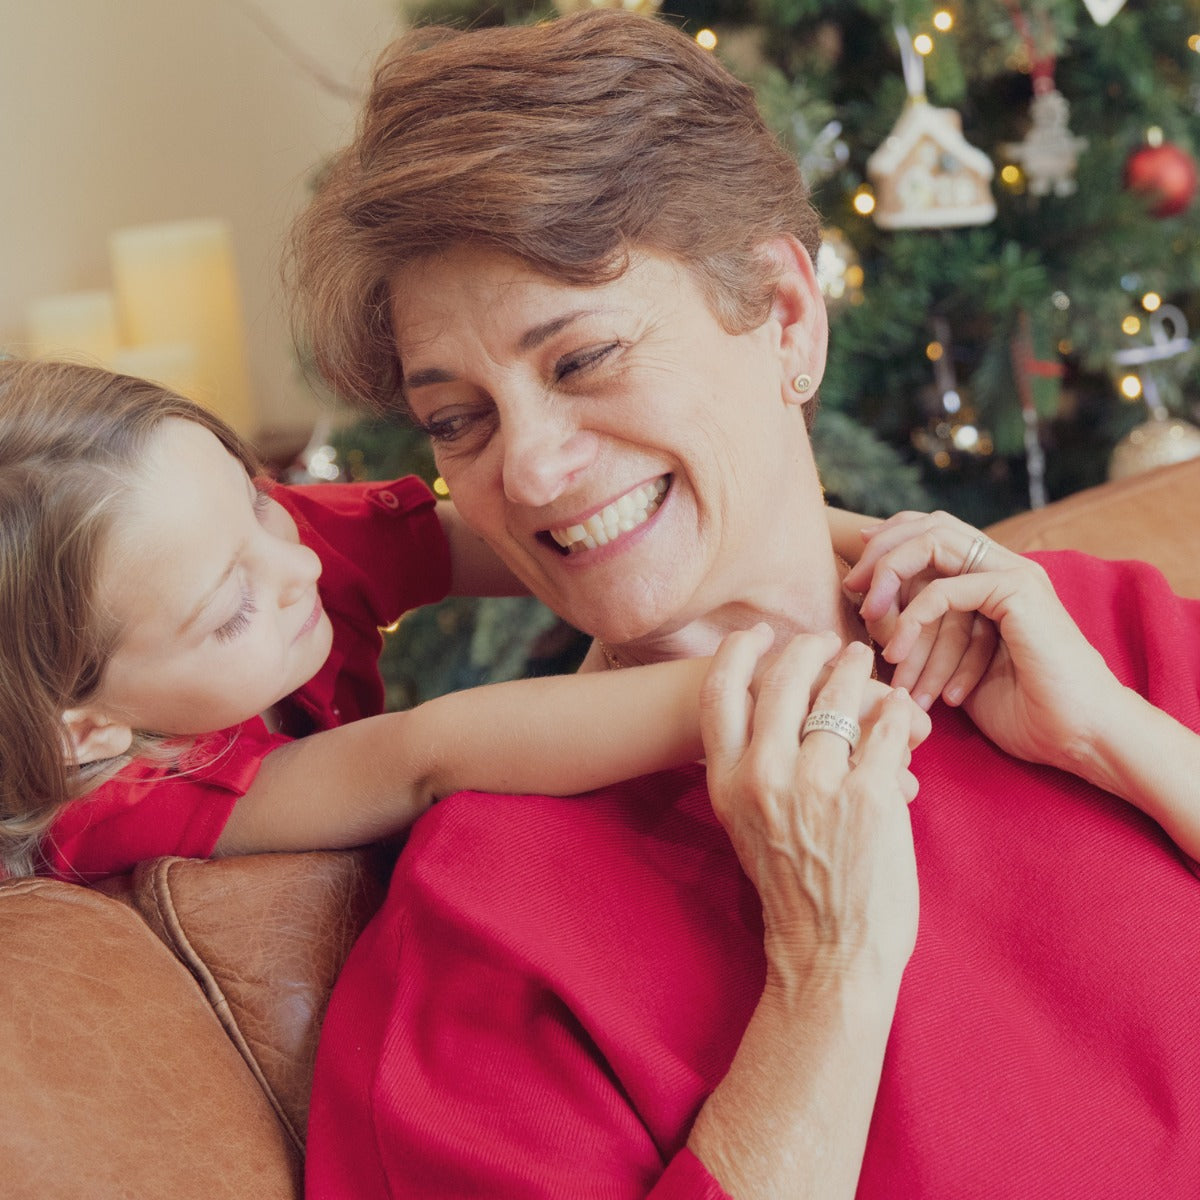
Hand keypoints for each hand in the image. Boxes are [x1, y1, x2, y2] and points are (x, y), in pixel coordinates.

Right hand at [700, 627, 929, 991]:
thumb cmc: (790, 890)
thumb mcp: (746, 825)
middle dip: (806, 650)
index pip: (719, 693)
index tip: (755, 634)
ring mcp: (818, 786)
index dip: (737, 653)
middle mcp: (765, 777)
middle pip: (782, 682)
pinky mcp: (871, 799)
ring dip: (855, 670)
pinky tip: (900, 708)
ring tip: (863, 661)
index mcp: (727, 783)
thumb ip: (752, 768)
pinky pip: (887, 731)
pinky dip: (896, 713)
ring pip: (839, 697)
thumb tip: (779, 707)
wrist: (827, 955)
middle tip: (824, 642)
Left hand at [841, 511, 1125, 773]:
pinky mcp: (1019, 592)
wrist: (1081, 736)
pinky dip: (913, 616)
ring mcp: (1014, 574)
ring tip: (868, 617)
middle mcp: (1003, 566)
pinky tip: (898, 649)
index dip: (888, 542)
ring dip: (890, 574)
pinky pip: (946, 588)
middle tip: (852, 588)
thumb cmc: (1023, 712)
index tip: (855, 575)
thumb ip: (923, 635)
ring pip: (934, 541)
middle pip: (928, 524)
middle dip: (881, 551)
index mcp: (990, 577)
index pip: (931, 531)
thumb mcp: (953, 667)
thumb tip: (870, 624)